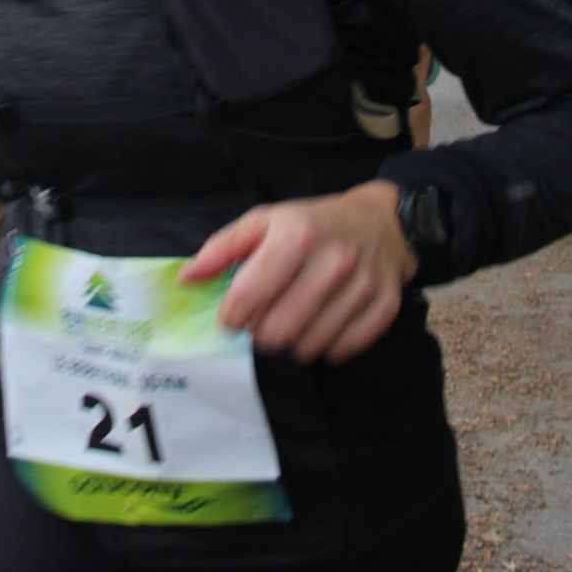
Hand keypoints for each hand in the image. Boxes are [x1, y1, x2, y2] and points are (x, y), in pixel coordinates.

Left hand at [180, 182, 414, 364]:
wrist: (379, 222)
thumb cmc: (311, 223)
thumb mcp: (263, 221)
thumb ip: (221, 248)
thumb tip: (187, 279)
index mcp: (297, 235)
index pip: (248, 298)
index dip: (231, 316)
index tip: (233, 314)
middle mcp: (332, 261)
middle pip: (276, 332)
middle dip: (261, 332)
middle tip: (265, 317)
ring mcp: (362, 286)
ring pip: (308, 347)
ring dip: (293, 341)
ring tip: (294, 318)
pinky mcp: (384, 307)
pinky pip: (341, 351)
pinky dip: (326, 346)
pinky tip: (322, 324)